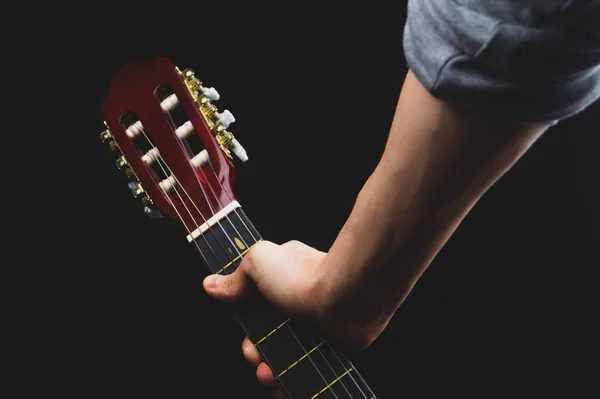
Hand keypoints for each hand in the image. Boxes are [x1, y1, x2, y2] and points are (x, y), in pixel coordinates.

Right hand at [202, 240, 385, 394]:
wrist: (345, 297)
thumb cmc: (302, 276)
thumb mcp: (258, 263)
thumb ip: (236, 276)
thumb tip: (211, 284)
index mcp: (279, 282)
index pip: (254, 310)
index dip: (246, 329)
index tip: (247, 337)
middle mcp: (295, 304)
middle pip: (266, 337)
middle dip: (255, 354)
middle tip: (257, 359)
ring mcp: (311, 326)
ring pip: (283, 356)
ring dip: (270, 372)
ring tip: (270, 378)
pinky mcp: (327, 346)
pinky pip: (305, 369)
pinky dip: (292, 383)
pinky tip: (284, 389)